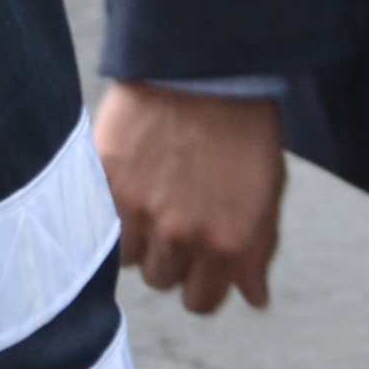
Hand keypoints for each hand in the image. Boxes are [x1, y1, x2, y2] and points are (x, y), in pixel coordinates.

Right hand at [94, 82, 282, 315]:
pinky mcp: (106, 177)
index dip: (200, 283)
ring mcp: (140, 206)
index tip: (197, 261)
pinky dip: (112, 208)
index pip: (200, 302)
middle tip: (176, 217)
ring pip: (127, 256)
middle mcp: (181, 234)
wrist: (205, 66)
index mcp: (227, 243)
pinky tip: (130, 180)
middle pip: (161, 280)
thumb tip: (254, 298)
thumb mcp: (267, 192)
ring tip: (151, 197)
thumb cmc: (244, 126)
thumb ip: (258, 251)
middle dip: (170, 257)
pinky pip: (101, 219)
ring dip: (138, 236)